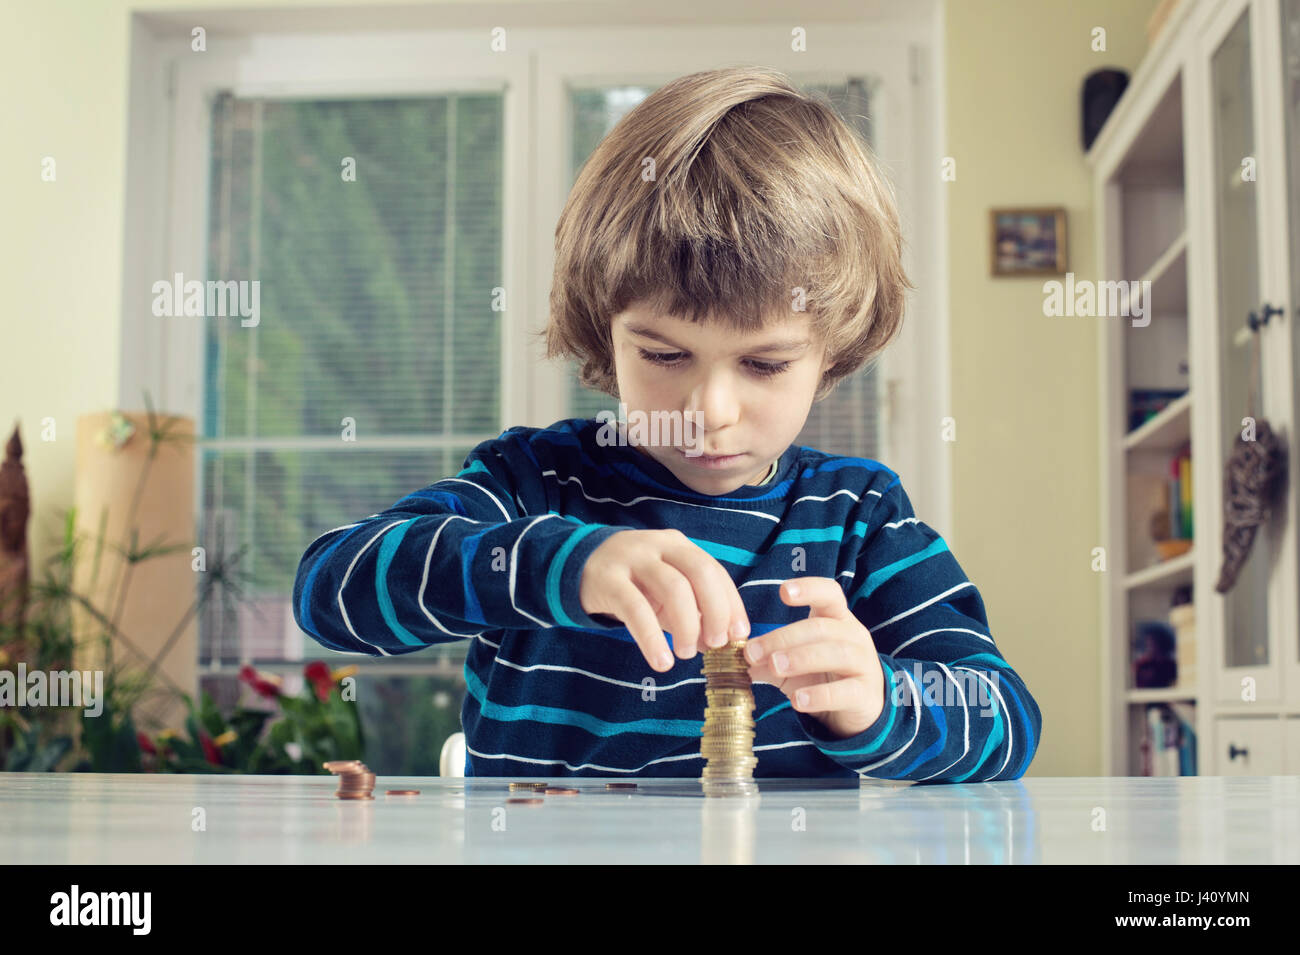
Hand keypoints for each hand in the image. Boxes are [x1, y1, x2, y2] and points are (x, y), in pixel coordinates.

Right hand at [579, 529, 750, 672]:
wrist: (578, 565)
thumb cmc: (632, 582)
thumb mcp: (663, 591)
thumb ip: (691, 611)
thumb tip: (717, 642)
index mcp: (679, 546)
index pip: (715, 571)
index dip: (731, 604)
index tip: (739, 635)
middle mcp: (659, 546)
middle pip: (700, 572)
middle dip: (715, 611)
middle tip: (716, 644)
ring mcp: (633, 559)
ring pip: (672, 588)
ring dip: (686, 625)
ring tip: (685, 654)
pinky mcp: (608, 579)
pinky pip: (636, 609)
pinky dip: (652, 638)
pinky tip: (661, 661)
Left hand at [744, 577, 884, 739]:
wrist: (860, 708)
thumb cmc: (824, 674)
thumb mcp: (795, 662)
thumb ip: (768, 658)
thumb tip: (737, 660)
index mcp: (837, 619)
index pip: (830, 594)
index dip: (809, 588)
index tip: (783, 592)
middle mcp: (853, 636)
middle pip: (821, 627)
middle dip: (784, 637)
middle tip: (754, 652)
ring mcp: (863, 664)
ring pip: (836, 654)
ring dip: (801, 659)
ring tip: (774, 667)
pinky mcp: (865, 694)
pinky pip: (844, 691)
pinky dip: (819, 695)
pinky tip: (797, 701)